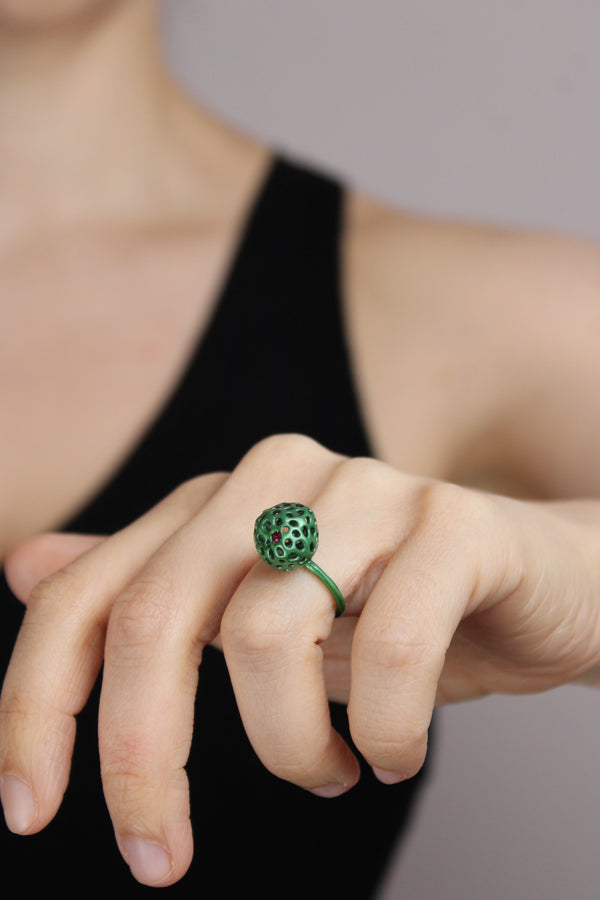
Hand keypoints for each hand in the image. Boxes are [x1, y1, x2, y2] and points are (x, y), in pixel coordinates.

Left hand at [2, 434, 599, 886]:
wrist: (536, 583)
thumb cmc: (389, 606)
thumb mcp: (258, 614)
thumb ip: (146, 591)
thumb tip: (19, 566)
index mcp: (215, 503)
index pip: (86, 597)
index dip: (36, 705)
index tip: (32, 811)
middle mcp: (277, 478)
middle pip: (155, 618)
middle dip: (142, 759)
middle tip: (160, 857)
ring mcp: (368, 490)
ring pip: (270, 635)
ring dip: (287, 748)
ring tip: (330, 770)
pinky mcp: (453, 523)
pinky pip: (393, 643)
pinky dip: (384, 729)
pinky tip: (393, 750)